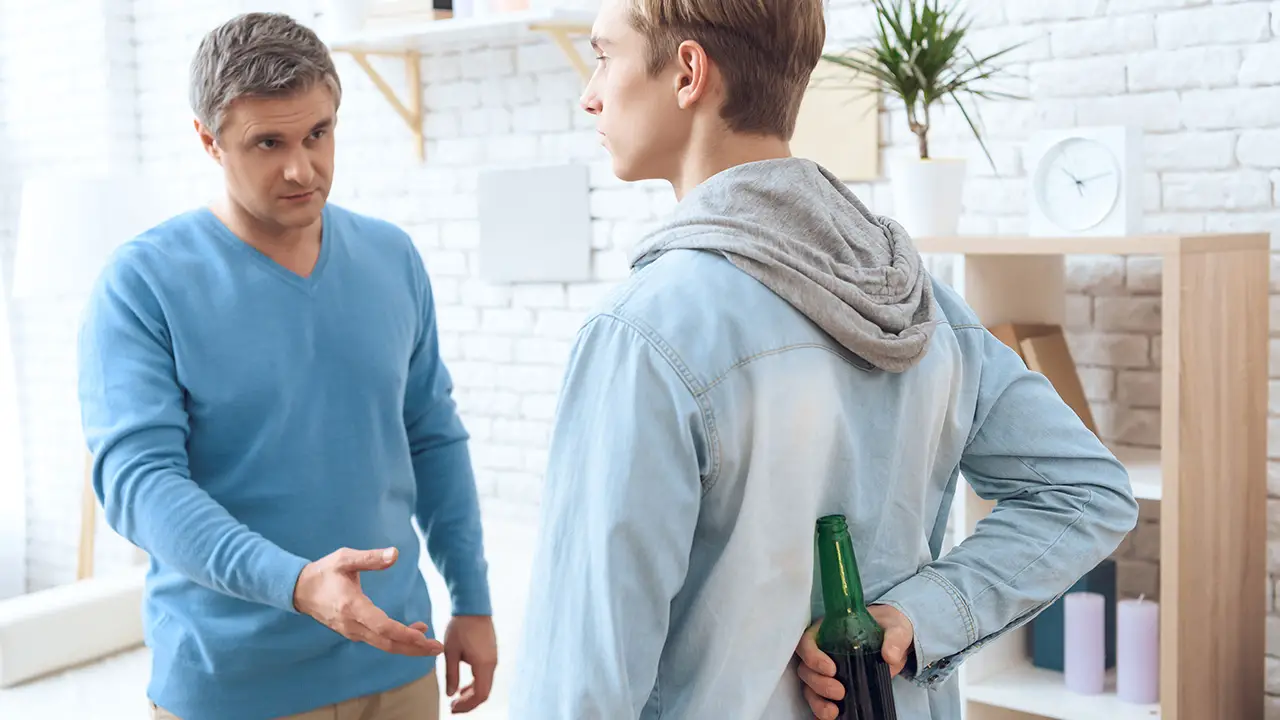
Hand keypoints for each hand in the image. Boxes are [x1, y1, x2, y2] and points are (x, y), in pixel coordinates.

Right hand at [292, 546, 443, 656]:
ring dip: (408, 646)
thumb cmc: (324, 571)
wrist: (299, 590)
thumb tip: (395, 554)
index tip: (424, 636)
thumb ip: (370, 558)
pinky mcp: (352, 632)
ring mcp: (351, 631)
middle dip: (414, 648)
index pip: (382, 626)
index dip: (404, 633)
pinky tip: (414, 633)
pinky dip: (397, 640)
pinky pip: (378, 640)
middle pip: (387, 643)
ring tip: (431, 644)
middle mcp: (352, 624)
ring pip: (384, 645)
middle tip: (437, 648)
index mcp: (352, 606)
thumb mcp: (345, 558)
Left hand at [443, 615, 497, 713]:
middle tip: (452, 706)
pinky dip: (475, 684)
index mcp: (483, 664)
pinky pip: (485, 675)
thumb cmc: (460, 627)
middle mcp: (492, 663)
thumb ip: (451, 675)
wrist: (473, 606)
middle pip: (484, 692)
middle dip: (469, 703)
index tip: (452, 708)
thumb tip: (450, 694)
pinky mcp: (491, 654)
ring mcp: (493, 659)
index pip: (480, 695)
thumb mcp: (451, 652)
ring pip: (485, 684)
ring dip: (472, 694)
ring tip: (456, 698)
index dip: (467, 705)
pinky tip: (464, 685)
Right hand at [794, 605, 915, 719]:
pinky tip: (830, 717)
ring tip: (834, 712)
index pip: (807, 642)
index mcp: (828, 631)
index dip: (812, 656)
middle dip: (819, 683)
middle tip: (840, 692)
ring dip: (818, 701)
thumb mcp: (895, 627)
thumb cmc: (887, 628)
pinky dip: (820, 711)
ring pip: (809, 687)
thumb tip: (890, 656)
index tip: (831, 669)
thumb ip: (894, 638)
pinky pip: (819, 700)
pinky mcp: (832, 687)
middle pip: (806, 668)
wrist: (894, 643)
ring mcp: (825, 671)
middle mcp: (821, 651)